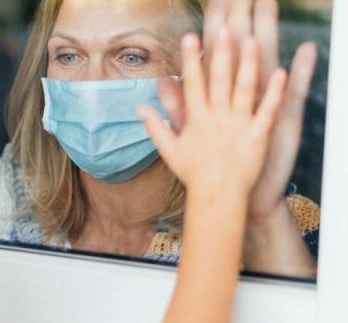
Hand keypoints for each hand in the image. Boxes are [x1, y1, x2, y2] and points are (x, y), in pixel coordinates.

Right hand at [158, 0, 317, 217]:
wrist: (217, 197)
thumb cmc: (193, 174)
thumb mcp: (169, 150)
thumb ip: (155, 126)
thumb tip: (139, 107)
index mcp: (196, 119)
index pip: (193, 83)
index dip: (192, 59)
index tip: (191, 36)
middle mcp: (217, 118)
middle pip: (219, 80)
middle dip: (221, 52)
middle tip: (223, 28)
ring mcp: (238, 126)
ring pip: (244, 89)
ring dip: (248, 63)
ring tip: (252, 39)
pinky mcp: (258, 136)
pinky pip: (267, 110)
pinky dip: (274, 92)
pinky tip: (280, 72)